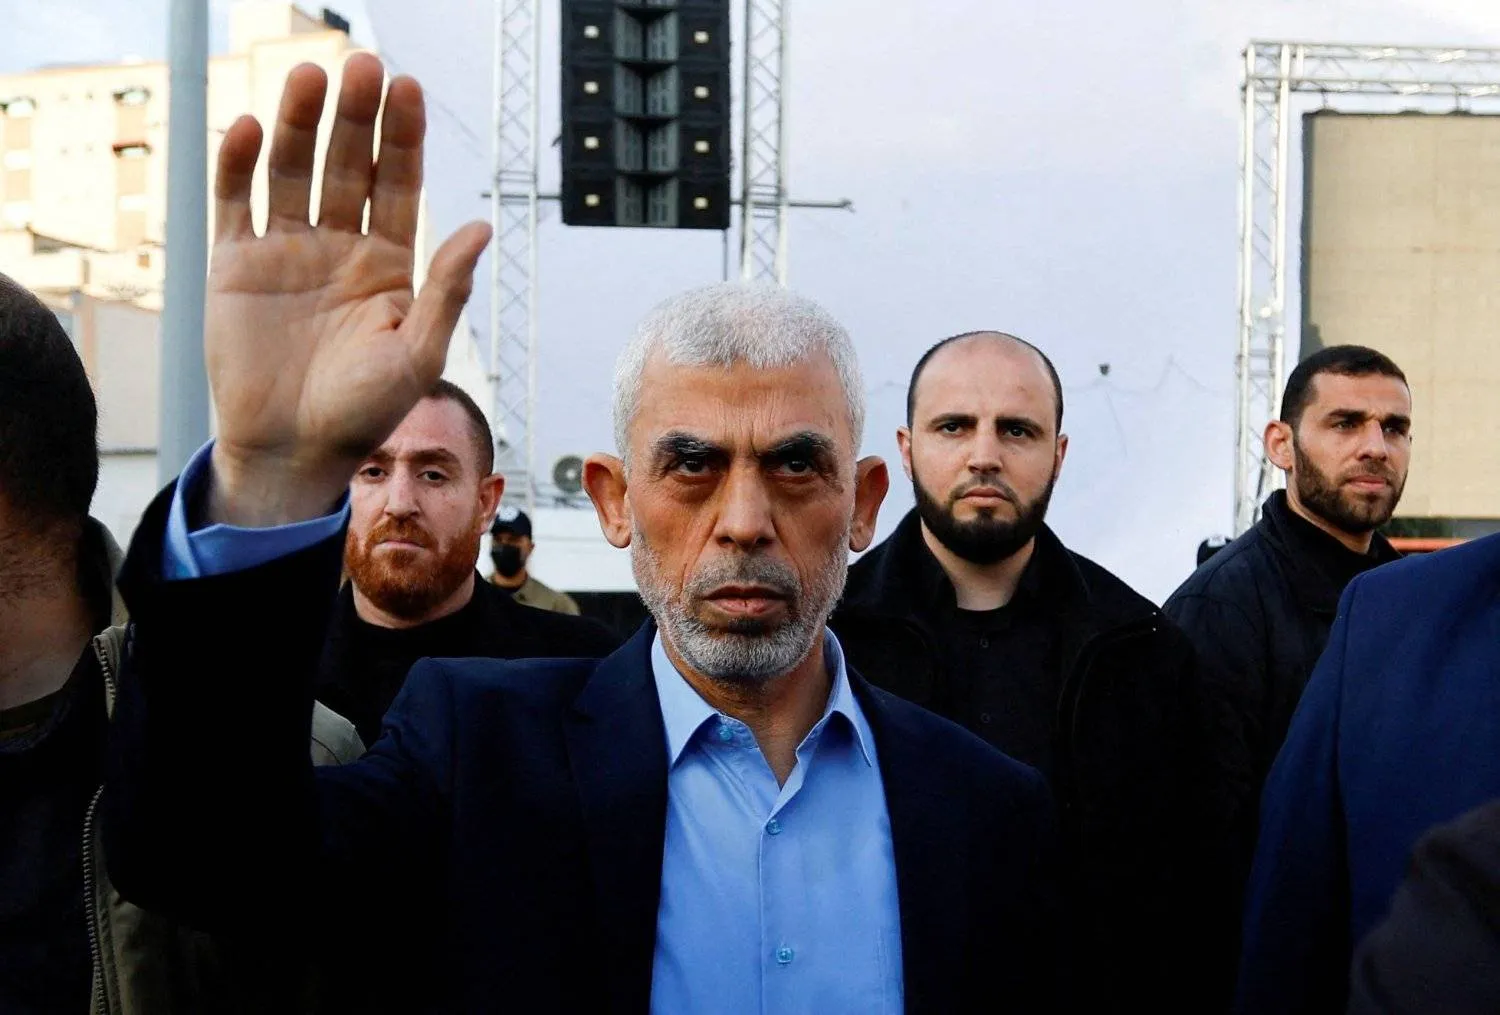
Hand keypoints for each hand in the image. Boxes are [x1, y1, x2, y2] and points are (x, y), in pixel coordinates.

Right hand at [205, 54, 490, 526]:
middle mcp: (340, 247)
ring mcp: (286, 251)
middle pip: (348, 165)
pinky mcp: (236, 264)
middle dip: (355, 117)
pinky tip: (253, 127)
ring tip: (311, 75)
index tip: (408, 88)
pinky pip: (237, 202)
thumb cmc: (364, 412)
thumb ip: (447, 289)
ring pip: (294, 171)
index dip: (403, 138)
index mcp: (390, 264)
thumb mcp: (418, 353)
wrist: (291, 452)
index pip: (398, 184)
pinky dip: (241, 164)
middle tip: (362, 66)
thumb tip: (482, 225)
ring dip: (302, 124)